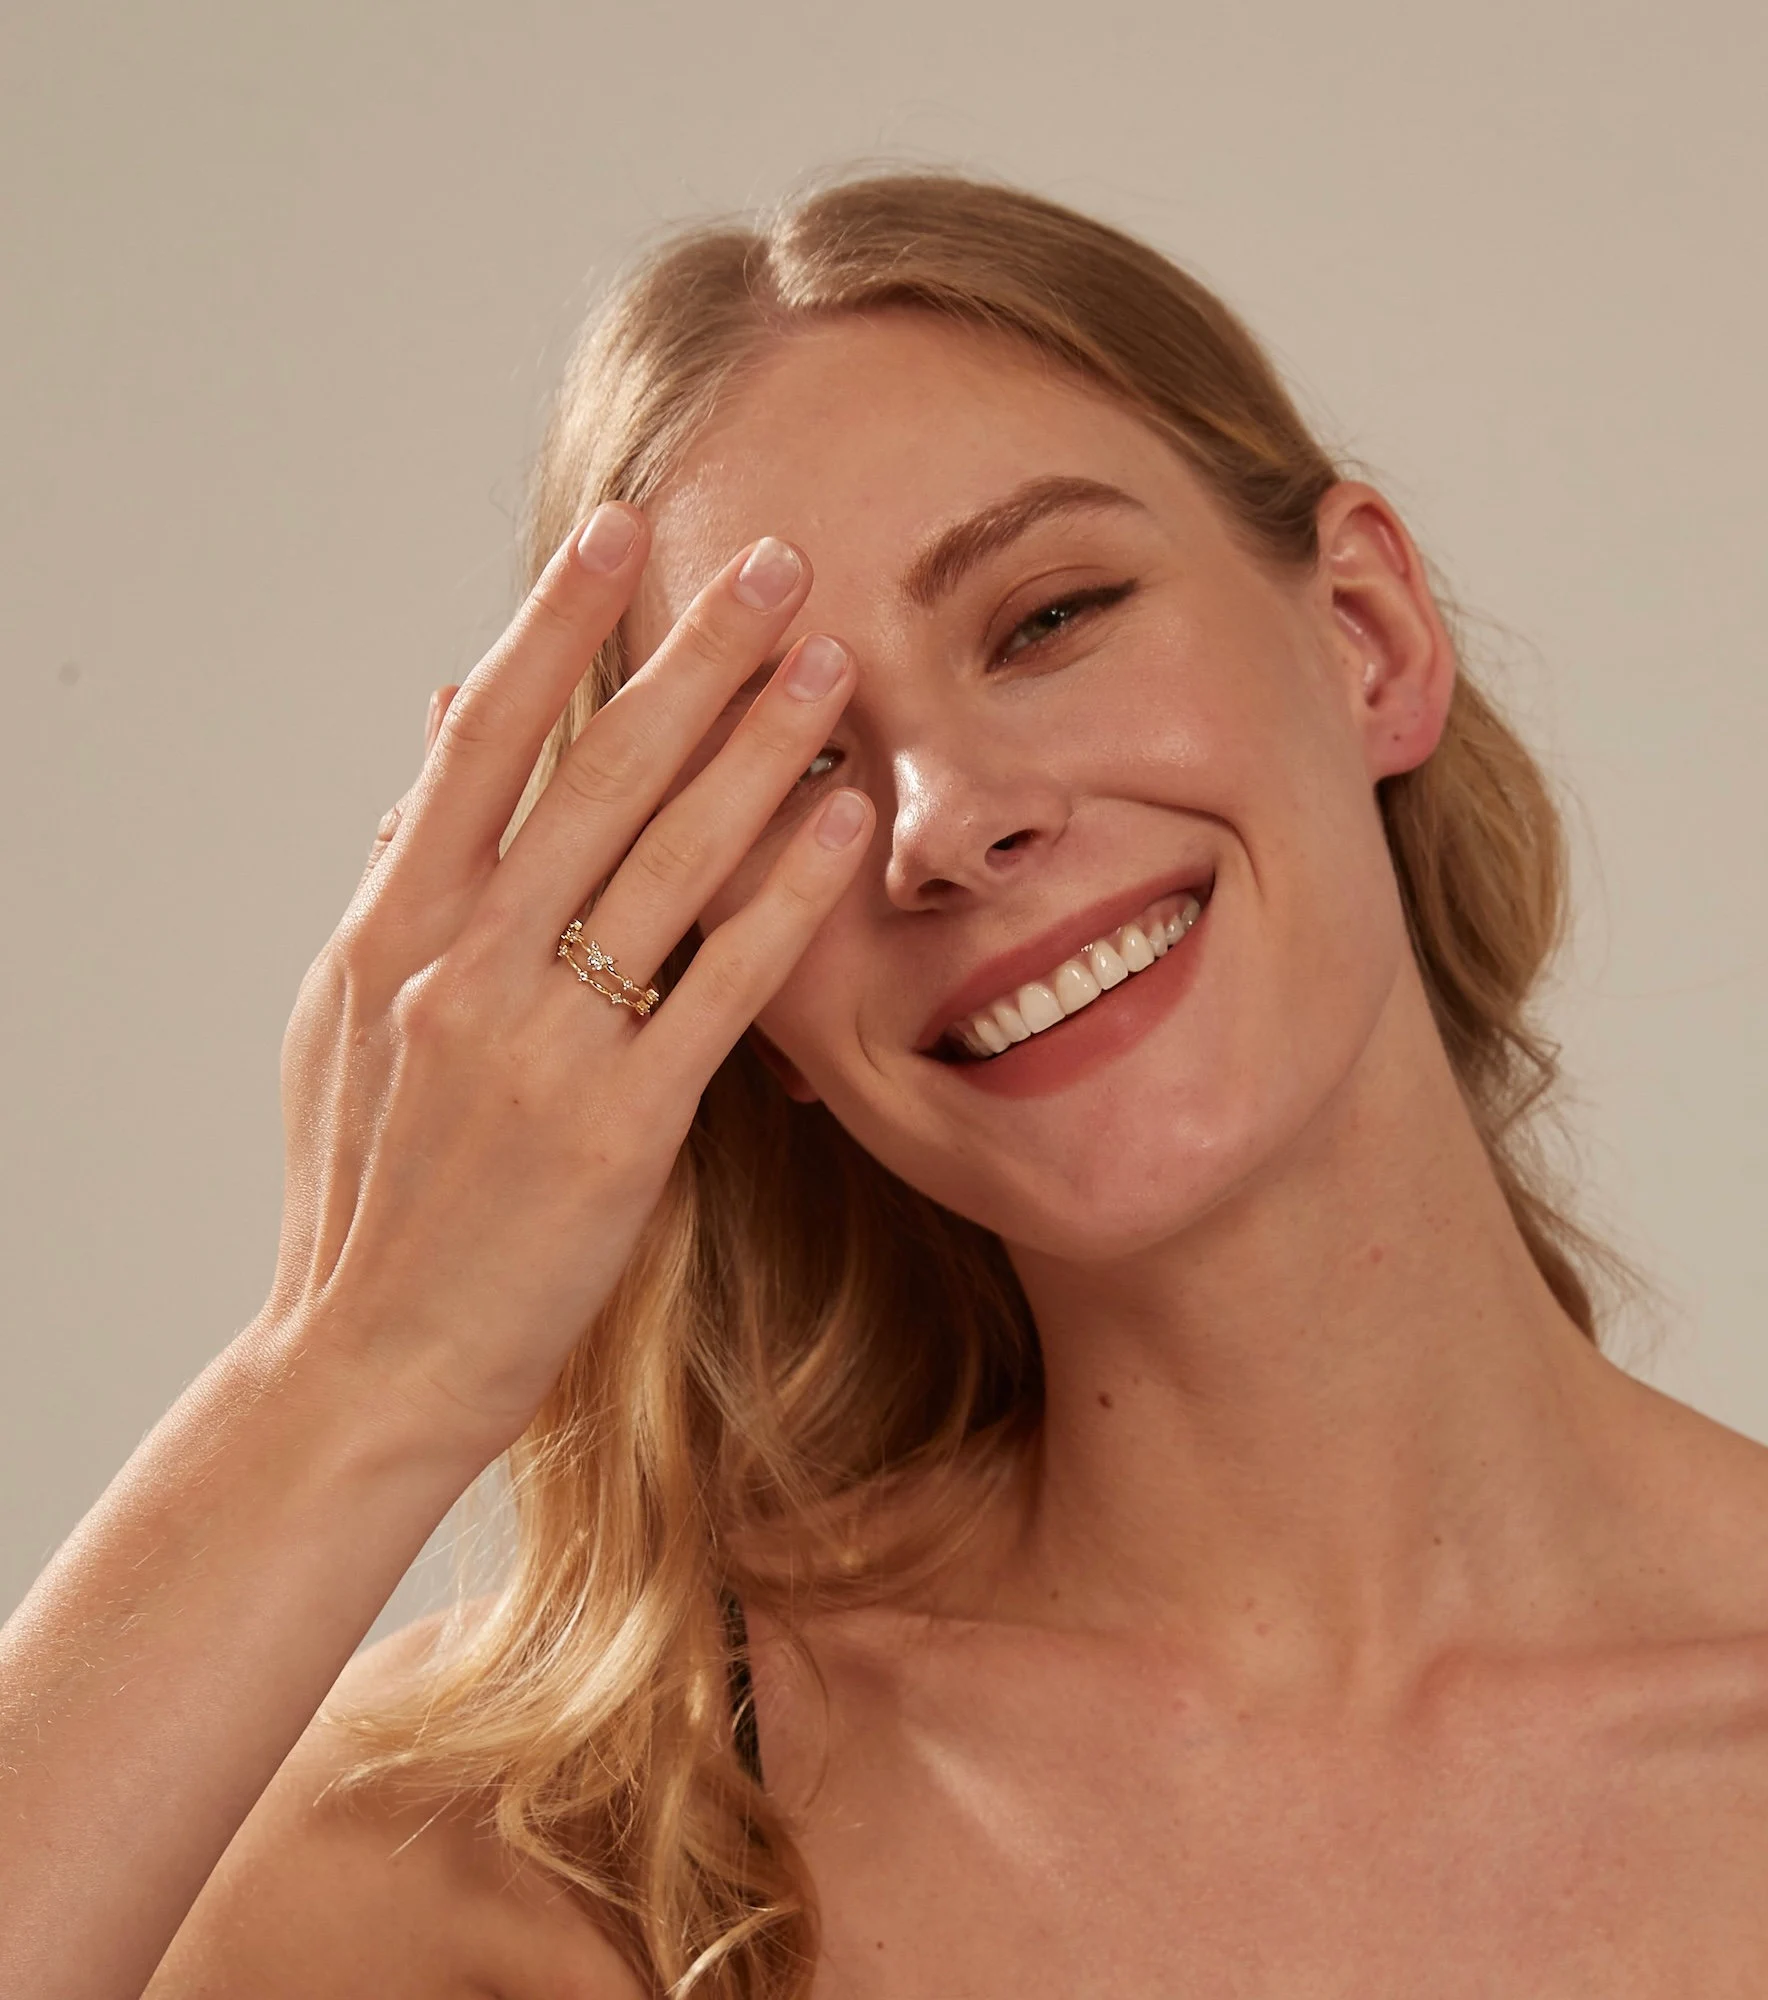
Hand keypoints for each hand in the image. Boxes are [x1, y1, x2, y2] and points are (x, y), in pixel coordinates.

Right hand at [264, 506, 870, 1457]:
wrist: (365, 1360)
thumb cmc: (362, 1190)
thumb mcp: (343, 1022)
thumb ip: (396, 886)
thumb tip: (418, 766)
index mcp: (392, 926)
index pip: (483, 740)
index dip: (556, 625)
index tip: (622, 530)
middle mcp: (461, 965)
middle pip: (597, 773)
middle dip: (693, 655)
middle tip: (780, 561)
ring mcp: (539, 1046)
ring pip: (666, 861)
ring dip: (757, 748)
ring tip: (833, 661)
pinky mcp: (617, 1130)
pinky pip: (718, 989)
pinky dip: (783, 898)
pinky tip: (843, 821)